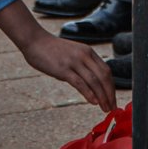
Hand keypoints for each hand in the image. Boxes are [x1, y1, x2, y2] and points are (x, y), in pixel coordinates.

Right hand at [0, 1, 115, 110]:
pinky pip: (80, 83)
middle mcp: (84, 55)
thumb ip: (83, 64)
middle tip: (112, 107)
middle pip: (104, 77)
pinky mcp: (63, 69)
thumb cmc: (52, 49)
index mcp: (88, 52)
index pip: (106, 71)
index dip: (111, 87)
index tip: (112, 99)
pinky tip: (93, 102)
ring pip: (94, 81)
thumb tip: (92, 83)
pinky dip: (89, 93)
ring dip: (102, 97)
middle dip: (110, 94)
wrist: (34, 40)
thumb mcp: (72, 53)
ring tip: (104, 108)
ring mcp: (74, 61)